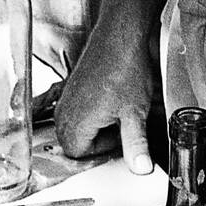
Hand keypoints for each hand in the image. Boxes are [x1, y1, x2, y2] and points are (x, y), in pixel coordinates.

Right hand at [55, 14, 154, 173]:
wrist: (120, 35)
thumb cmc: (125, 69)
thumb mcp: (135, 114)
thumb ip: (136, 146)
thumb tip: (141, 169)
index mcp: (74, 125)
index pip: (81, 156)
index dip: (104, 148)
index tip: (121, 134)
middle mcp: (63, 113)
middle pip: (77, 143)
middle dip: (99, 138)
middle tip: (120, 121)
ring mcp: (65, 98)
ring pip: (77, 127)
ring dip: (97, 124)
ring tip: (117, 108)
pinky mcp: (70, 87)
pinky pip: (76, 110)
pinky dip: (92, 109)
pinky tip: (110, 96)